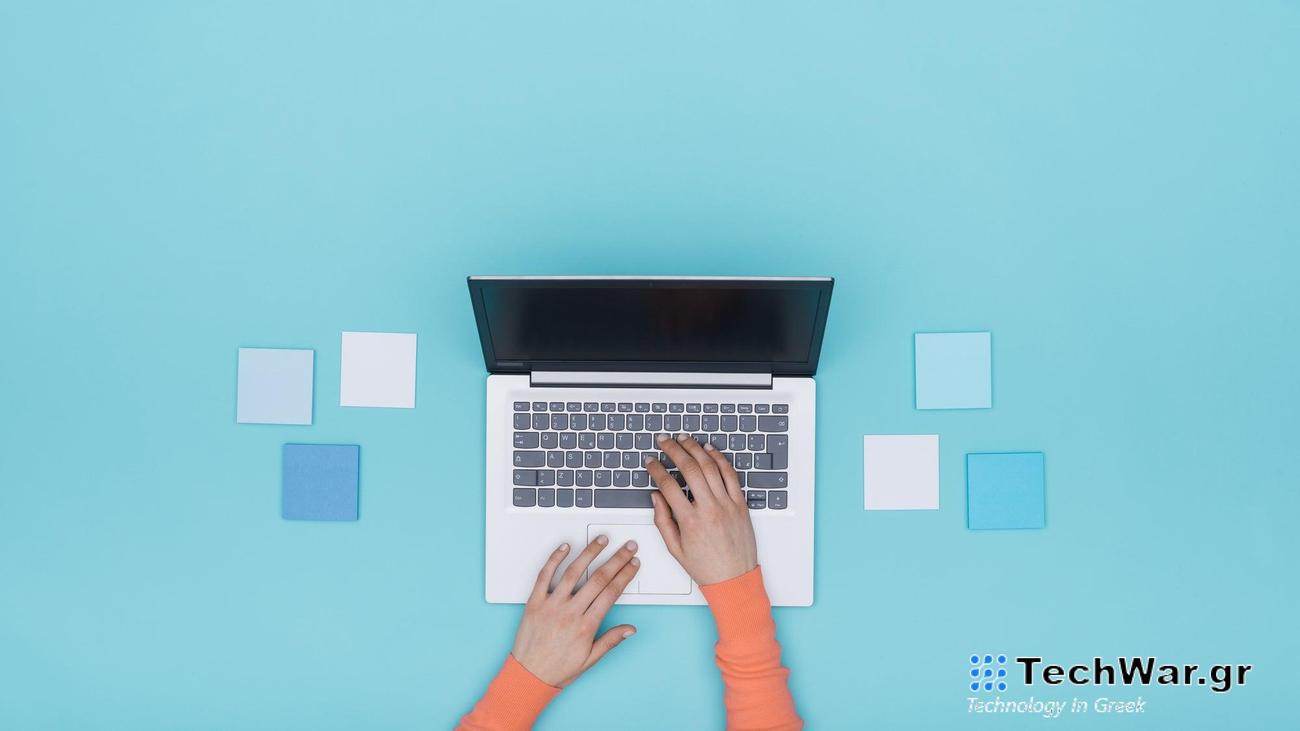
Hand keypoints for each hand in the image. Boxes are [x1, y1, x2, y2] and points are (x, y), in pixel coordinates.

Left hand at [510, 536, 640, 686]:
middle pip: (598, 579)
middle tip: (628, 547)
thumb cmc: (557, 669)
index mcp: (586, 626)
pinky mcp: (534, 602)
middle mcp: (569, 612)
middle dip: (616, 559)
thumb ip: (611, 641)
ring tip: (601, 540)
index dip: (625, 575)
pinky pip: (544, 576)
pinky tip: (565, 547)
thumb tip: (630, 629)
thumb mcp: (590, 660)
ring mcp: (551, 605)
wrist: (527, 676)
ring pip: (574, 572)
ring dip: (590, 553)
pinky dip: (554, 559)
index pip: (611, 593)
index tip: (633, 564)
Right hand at [646, 433, 758, 585]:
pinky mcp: (740, 503)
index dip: (656, 469)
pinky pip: (730, 474)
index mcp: (690, 521)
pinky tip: (709, 450)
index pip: (668, 485)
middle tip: (664, 441)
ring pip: (710, 466)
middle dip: (674, 450)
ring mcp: (727, 504)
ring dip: (695, 448)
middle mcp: (709, 508)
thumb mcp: (675, 548)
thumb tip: (656, 496)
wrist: (734, 578)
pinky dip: (720, 459)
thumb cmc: (705, 566)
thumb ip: (662, 520)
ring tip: (684, 439)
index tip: (650, 461)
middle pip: (689, 468)